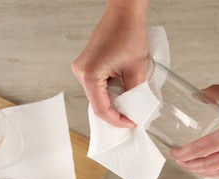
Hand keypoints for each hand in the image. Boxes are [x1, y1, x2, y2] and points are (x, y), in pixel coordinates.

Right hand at [72, 0, 148, 127]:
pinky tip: (122, 90)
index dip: (117, 120)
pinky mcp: (86, 64)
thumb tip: (132, 110)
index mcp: (90, 74)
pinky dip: (109, 91)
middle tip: (131, 116)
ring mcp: (82, 67)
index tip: (130, 123)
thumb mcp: (137, 70)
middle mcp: (81, 72)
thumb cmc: (129, 33)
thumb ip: (133, 94)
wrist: (124, 14)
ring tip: (129, 102)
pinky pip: (96, 85)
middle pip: (97, 103)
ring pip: (97, 95)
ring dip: (112, 101)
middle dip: (115, 112)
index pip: (101, 109)